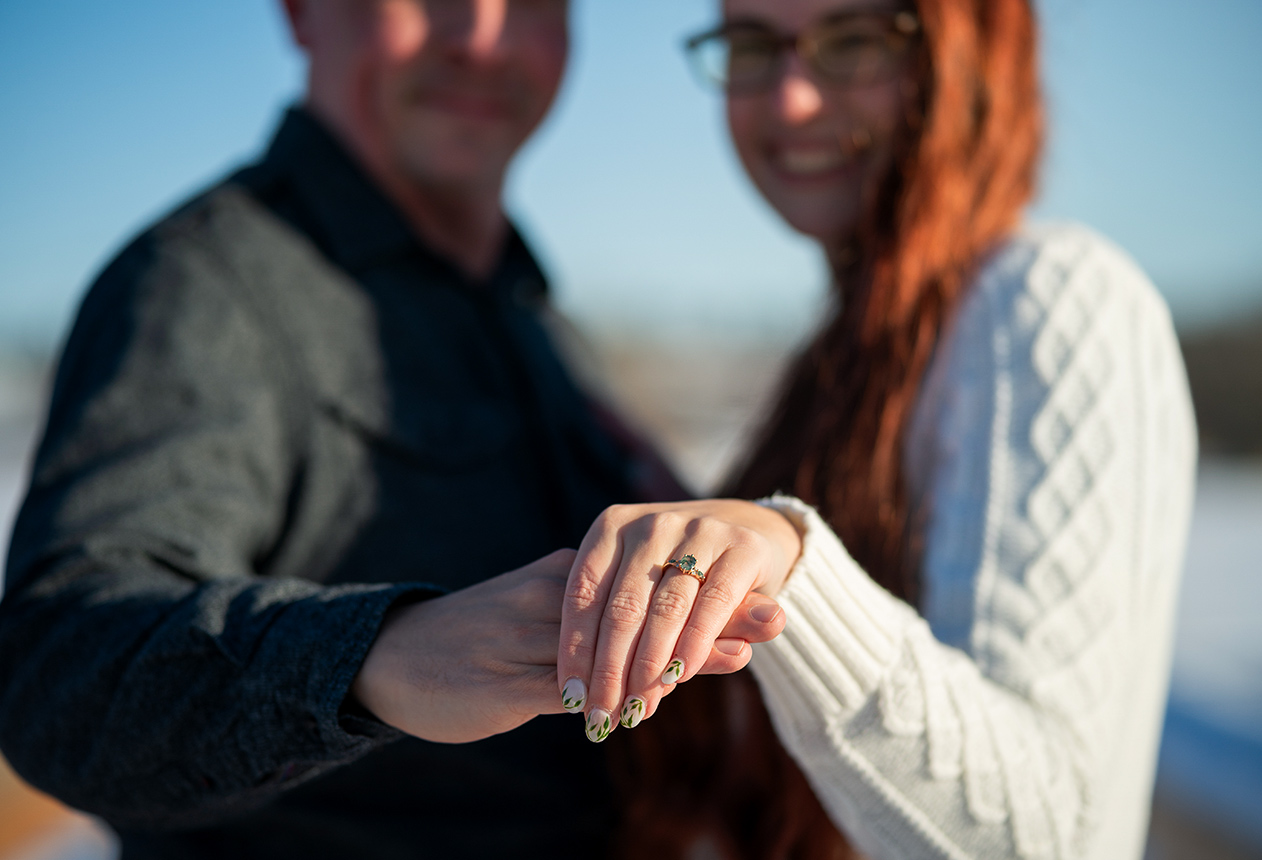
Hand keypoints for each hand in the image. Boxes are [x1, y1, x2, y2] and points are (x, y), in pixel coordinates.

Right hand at [352, 549, 786, 743]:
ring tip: (741, 654)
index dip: (707, 589)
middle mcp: (553, 597)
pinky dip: (618, 690)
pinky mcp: (506, 680)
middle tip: (775, 617)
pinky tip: (657, 698)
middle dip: (712, 611)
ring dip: (681, 650)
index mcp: (564, 576)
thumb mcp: (537, 617)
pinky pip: (572, 685)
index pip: (649, 581)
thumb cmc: (476, 638)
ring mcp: (529, 637)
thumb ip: (594, 621)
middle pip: (645, 604)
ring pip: (618, 643)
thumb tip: (656, 626)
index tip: (766, 593)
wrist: (392, 656)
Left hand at [557, 500, 801, 740]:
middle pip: (622, 609)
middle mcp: (651, 524)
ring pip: (665, 611)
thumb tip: (568, 698)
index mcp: (613, 527)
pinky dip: (695, 645)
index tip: (572, 698)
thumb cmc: (678, 571)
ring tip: (637, 710)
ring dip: (650, 669)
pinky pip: (713, 605)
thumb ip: (615, 634)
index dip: (575, 650)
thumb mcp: (641, 593)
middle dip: (610, 673)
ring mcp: (699, 531)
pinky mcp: (744, 548)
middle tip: (602, 718)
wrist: (752, 531)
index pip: (583, 594)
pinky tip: (679, 678)